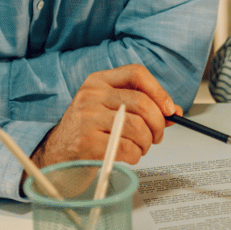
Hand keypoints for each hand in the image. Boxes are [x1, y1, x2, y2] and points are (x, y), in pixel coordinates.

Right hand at [30, 64, 182, 168]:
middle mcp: (91, 94)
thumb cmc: (88, 132)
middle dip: (157, 124)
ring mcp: (87, 117)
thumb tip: (173, 112)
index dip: (158, 91)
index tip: (169, 109)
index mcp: (99, 81)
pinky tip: (129, 156)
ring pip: (137, 127)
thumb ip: (140, 107)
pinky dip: (135, 155)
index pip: (136, 73)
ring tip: (141, 147)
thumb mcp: (110, 110)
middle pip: (142, 103)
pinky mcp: (86, 142)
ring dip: (146, 142)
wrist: (57, 157)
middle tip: (157, 136)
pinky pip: (126, 148)